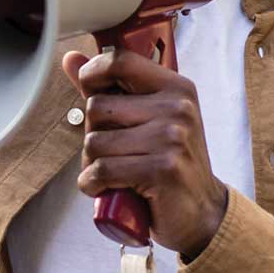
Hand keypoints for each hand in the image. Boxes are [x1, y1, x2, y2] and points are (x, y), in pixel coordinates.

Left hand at [63, 48, 228, 257]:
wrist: (203, 213)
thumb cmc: (169, 163)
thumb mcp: (149, 119)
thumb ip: (109, 87)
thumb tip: (70, 59)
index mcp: (176, 88)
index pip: (120, 61)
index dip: (93, 73)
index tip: (89, 91)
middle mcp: (177, 107)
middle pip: (97, 106)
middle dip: (93, 133)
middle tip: (112, 152)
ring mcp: (172, 137)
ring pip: (95, 141)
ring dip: (92, 164)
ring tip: (112, 173)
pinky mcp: (162, 169)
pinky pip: (102, 170)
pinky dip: (93, 184)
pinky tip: (106, 189)